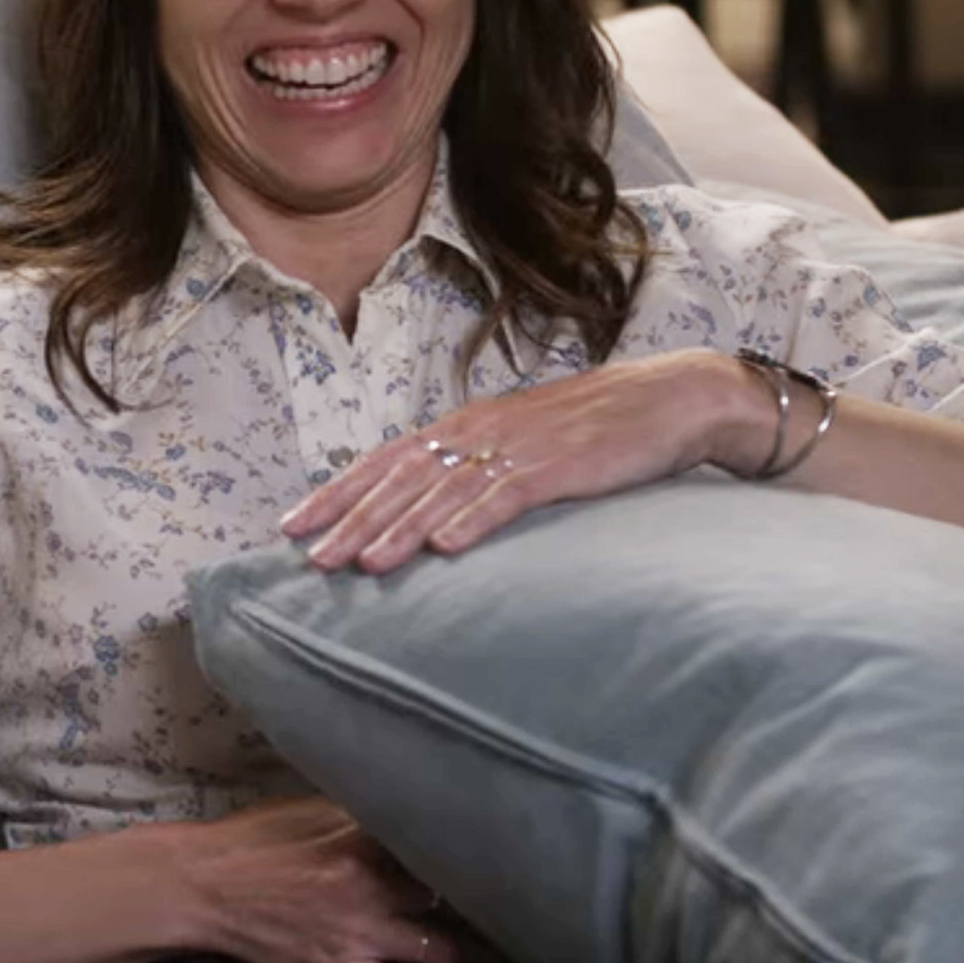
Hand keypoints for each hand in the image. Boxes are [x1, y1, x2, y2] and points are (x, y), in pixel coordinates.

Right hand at [163, 795, 478, 962]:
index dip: (467, 848)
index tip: (501, 850)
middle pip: (445, 897)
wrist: (206, 884)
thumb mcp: (309, 809)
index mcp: (361, 836)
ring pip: (434, 950)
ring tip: (506, 955)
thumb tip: (401, 814)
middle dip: (482, 901)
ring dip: (472, 956)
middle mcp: (368, 884)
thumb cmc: (255, 840)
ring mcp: (356, 933)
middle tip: (518, 904)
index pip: (431, 842)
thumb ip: (359, 815)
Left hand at [279, 351, 768, 575]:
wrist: (669, 399)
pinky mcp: (560, 464)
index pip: (384, 460)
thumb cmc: (594, 428)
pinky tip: (443, 547)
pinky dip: (471, 520)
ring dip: (398, 528)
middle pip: (400, 478)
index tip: (293, 526)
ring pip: (442, 491)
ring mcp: (518, 446)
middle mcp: (479, 432)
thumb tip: (429, 511)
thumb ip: (478, 471)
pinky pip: (505, 495)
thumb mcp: (523, 445)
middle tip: (309, 558)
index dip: (338, 493)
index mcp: (466, 426)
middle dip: (351, 519)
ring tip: (361, 563)